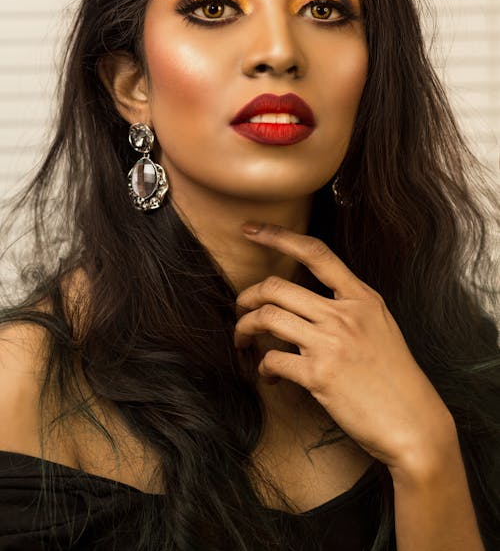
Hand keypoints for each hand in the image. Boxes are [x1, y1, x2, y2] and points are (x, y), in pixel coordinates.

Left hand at [234, 222, 454, 474]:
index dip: (277, 236)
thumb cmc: (396, 378)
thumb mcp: (381, 326)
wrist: (413, 424)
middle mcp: (345, 314)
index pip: (315, 252)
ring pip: (267, 318)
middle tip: (240, 309)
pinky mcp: (319, 375)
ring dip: (244, 328)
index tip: (250, 230)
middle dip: (247, 296)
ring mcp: (331, 343)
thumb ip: (349, 308)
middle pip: (276, 286)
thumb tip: (307, 303)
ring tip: (243, 340)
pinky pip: (273, 360)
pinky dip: (263, 367)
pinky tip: (270, 375)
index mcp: (362, 298)